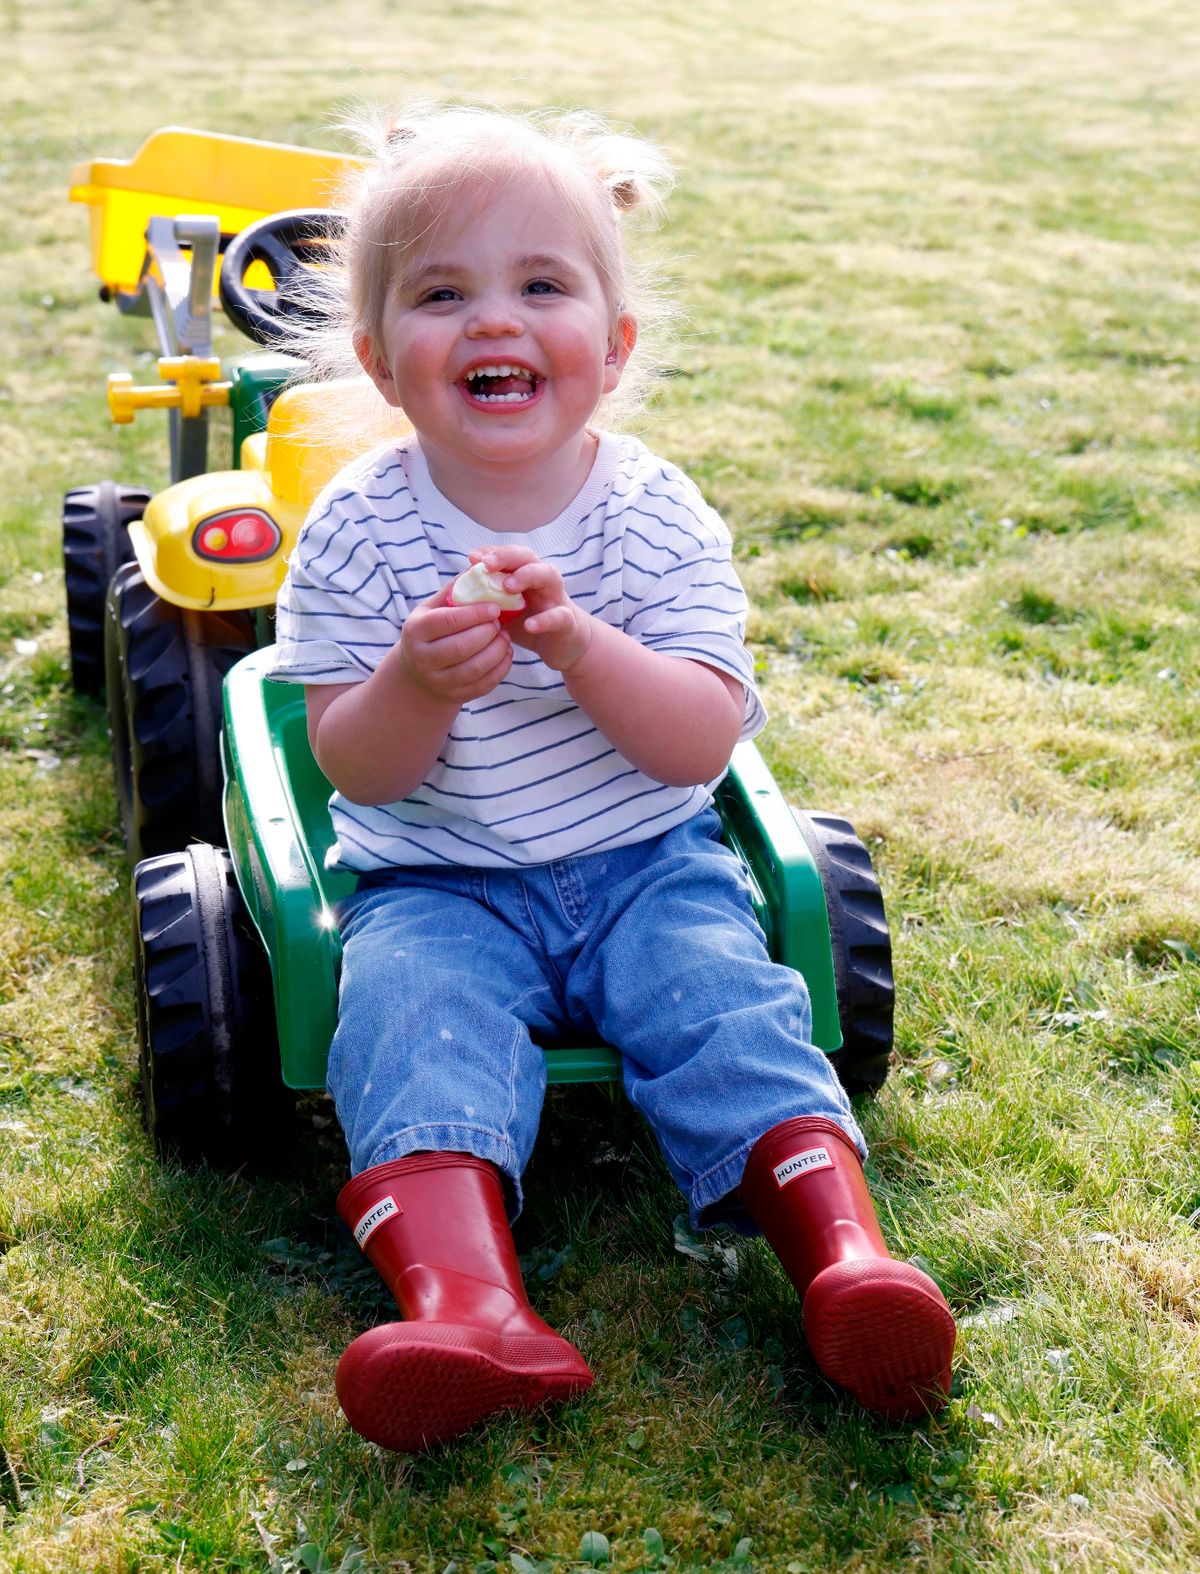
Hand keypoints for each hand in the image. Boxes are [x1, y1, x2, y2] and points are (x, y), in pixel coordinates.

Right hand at [400, 582, 512, 704]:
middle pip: (462, 646)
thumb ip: (455, 589)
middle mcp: (423, 659)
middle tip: (500, 622)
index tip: (494, 607)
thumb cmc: (432, 630)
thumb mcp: (434, 607)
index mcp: (415, 631)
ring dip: (497, 650)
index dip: (475, 614)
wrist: (420, 671)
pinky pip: (484, 685)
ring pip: (475, 668)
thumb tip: (480, 566)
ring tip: (505, 636)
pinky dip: (500, 669)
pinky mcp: (455, 696)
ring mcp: (438, 681)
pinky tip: (506, 654)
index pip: (448, 621)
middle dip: (488, 632)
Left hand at [466, 547, 591, 672]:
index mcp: (525, 574)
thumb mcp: (504, 608)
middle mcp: (542, 579)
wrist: (563, 645)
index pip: (508, 554)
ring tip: (507, 586)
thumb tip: (458, 588)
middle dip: (507, 556)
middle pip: (527, 557)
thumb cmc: (530, 621)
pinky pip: (559, 615)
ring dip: (527, 576)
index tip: (472, 557)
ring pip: (548, 574)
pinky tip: (530, 625)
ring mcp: (556, 597)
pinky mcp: (567, 620)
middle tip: (488, 563)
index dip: (492, 552)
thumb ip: (487, 597)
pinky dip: (544, 619)